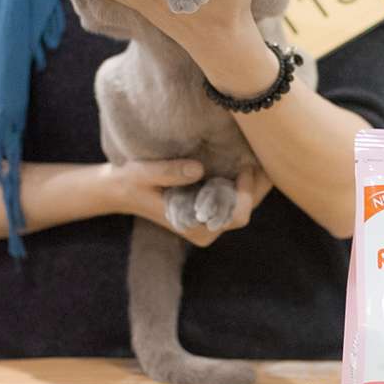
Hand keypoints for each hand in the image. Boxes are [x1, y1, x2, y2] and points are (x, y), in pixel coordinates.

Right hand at [104, 159, 272, 248]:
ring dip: (254, 183)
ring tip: (258, 154)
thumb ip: (169, 172)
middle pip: (247, 211)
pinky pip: (236, 199)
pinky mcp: (210, 211)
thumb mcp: (144, 173)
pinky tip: (246, 160)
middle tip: (261, 154)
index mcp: (195, 227)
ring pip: (246, 205)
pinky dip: (244, 182)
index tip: (244, 166)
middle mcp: (206, 229)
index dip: (246, 193)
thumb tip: (199, 169)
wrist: (122, 190)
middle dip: (258, 186)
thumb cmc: (132, 181)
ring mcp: (210, 222)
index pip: (236, 216)